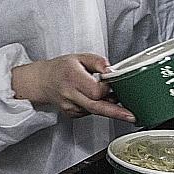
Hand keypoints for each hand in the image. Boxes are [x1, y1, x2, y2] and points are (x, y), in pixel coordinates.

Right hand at [10, 53, 135, 121]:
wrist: (42, 81)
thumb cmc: (60, 68)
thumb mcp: (80, 57)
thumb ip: (98, 62)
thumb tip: (112, 70)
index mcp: (72, 77)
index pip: (95, 90)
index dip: (107, 89)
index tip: (113, 83)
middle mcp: (70, 94)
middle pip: (97, 107)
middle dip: (116, 112)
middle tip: (131, 116)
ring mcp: (70, 107)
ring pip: (95, 111)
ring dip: (107, 106)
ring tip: (110, 96)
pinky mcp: (72, 114)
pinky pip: (90, 112)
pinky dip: (97, 106)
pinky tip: (93, 98)